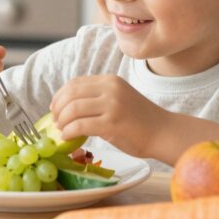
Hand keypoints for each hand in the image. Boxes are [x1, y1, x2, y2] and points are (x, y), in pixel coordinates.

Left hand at [50, 75, 166, 158]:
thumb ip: (98, 98)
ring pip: (73, 109)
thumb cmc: (140, 121)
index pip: (75, 83)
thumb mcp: (119, 99)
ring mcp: (112, 105)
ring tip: (61, 130)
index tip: (54, 108)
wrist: (164, 133)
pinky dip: (69, 132)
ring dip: (62, 121)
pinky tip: (67, 137)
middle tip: (55, 121)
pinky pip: (80, 126)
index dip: (60, 95)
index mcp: (110, 81)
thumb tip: (68, 107)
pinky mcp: (112, 123)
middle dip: (58, 108)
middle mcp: (110, 89)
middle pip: (71, 94)